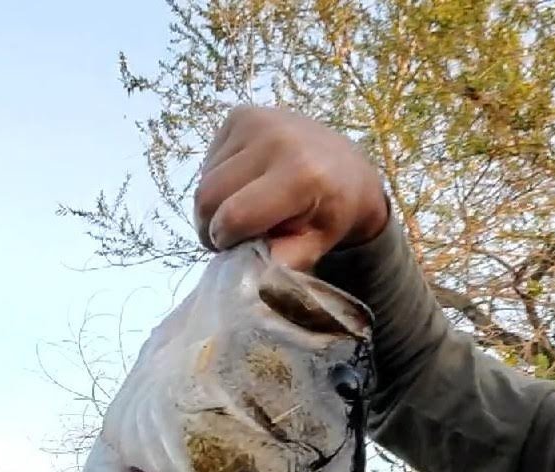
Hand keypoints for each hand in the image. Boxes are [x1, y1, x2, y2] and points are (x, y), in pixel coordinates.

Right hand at [194, 105, 388, 269]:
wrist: (349, 168)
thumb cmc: (333, 213)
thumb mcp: (316, 246)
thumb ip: (282, 261)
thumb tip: (248, 274)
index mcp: (299, 175)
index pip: (234, 216)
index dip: (225, 241)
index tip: (233, 250)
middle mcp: (275, 139)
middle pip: (209, 195)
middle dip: (211, 225)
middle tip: (229, 238)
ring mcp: (256, 120)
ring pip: (205, 178)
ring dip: (215, 203)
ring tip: (243, 209)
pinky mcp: (241, 114)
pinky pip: (210, 159)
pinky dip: (219, 180)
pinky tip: (245, 184)